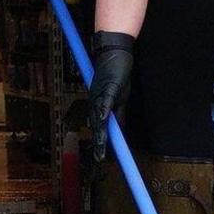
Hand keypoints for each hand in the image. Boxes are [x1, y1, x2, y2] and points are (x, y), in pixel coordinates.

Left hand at [86, 31, 136, 167]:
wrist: (114, 54)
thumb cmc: (116, 75)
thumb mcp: (119, 99)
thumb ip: (117, 114)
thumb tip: (119, 130)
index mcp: (98, 106)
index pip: (98, 128)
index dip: (100, 144)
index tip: (101, 158)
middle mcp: (95, 102)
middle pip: (96, 126)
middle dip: (99, 143)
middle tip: (100, 158)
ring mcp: (100, 94)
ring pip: (98, 117)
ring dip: (100, 132)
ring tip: (101, 145)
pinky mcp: (107, 87)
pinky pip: (105, 101)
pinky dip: (104, 111)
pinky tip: (104, 121)